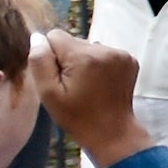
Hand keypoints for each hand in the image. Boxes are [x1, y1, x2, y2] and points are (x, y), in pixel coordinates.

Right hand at [27, 31, 155, 166]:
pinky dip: (97, 64)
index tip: (57, 76)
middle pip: (73, 41)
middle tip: (72, 84)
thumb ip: (39, 62)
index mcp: (85, 57)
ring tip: (86, 85)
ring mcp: (121, 54)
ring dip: (82, 61)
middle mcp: (106, 50)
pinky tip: (99, 83)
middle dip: (67, 59)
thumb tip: (38, 37)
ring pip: (87, 46)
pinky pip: (103, 52)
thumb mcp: (48, 93)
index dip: (50, 55)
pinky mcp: (129, 60)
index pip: (55, 36)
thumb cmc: (76, 116)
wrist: (112, 131)